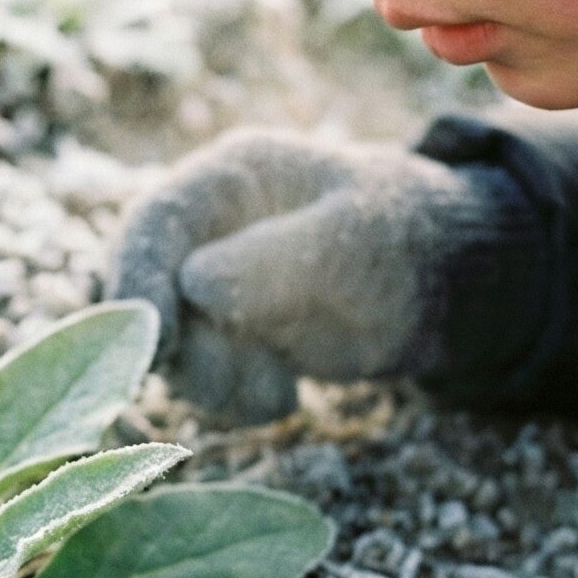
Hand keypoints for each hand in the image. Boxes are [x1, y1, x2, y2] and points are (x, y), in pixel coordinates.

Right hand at [108, 130, 500, 418]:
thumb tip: (194, 284)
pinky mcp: (220, 337)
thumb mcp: (351, 243)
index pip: (158, 223)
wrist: (437, 286)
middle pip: (146, 289)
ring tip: (283, 385)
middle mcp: (204, 231)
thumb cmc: (398, 243)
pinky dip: (237, 398)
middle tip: (224, 382)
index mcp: (232, 179)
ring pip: (169, 345)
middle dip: (180, 347)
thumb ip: (277, 258)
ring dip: (217, 379)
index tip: (152, 344)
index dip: (140, 280)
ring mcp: (207, 286)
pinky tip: (286, 391)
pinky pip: (201, 379)